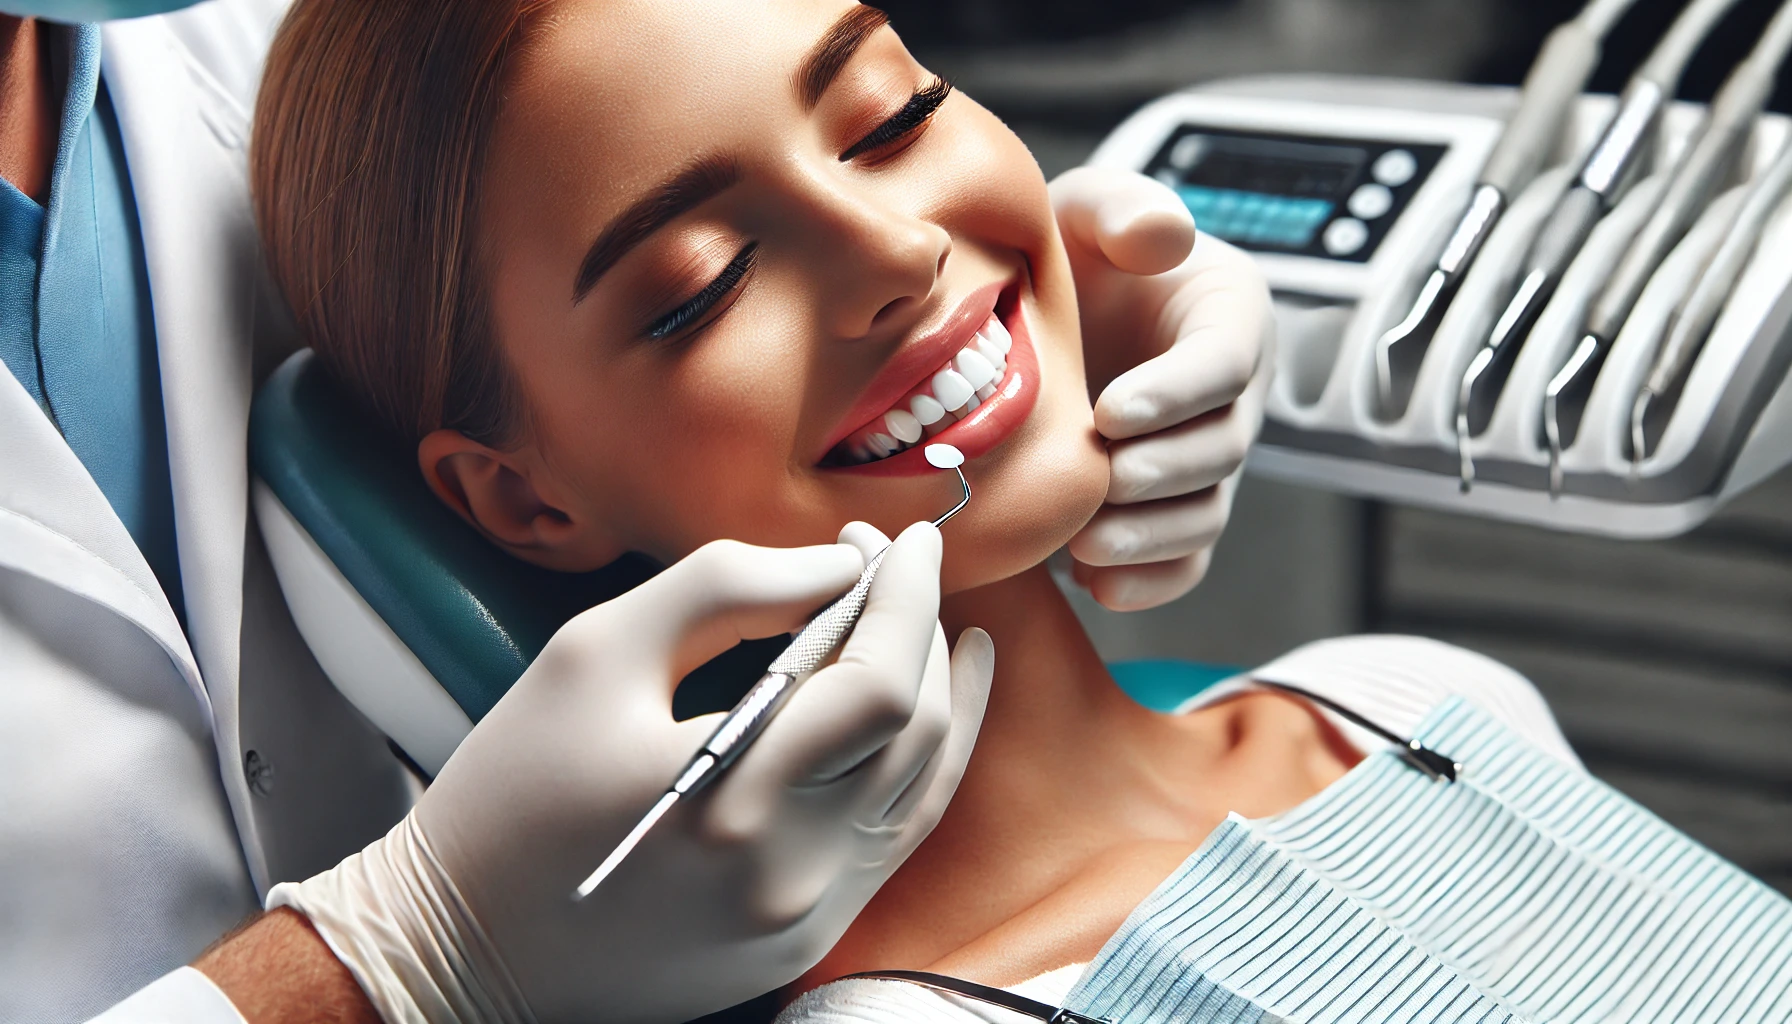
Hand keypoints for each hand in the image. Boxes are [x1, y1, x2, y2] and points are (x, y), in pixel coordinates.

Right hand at [267, 524, 993, 1023]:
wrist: (455, 948)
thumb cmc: (511, 791)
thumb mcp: (594, 653)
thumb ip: (725, 590)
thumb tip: (839, 566)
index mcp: (733, 797)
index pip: (880, 682)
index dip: (907, 599)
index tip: (906, 540)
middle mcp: (791, 872)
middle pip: (915, 732)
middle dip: (921, 633)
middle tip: (904, 570)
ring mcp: (805, 920)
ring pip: (922, 789)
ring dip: (941, 700)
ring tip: (945, 633)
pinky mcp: (802, 945)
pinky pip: (893, 841)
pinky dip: (918, 770)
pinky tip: (927, 719)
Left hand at [1052, 167, 1275, 610]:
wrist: (1050, 312)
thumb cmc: (1077, 252)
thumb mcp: (1089, 207)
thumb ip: (1124, 207)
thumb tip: (1162, 237)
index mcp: (1227, 315)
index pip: (1224, 360)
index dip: (1176, 393)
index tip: (1110, 413)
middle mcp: (1232, 395)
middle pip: (1222, 448)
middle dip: (1162, 472)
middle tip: (1102, 478)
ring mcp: (1204, 458)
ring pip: (1205, 514)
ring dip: (1152, 537)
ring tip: (1086, 545)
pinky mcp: (1172, 507)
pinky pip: (1184, 560)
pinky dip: (1149, 582)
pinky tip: (1092, 584)